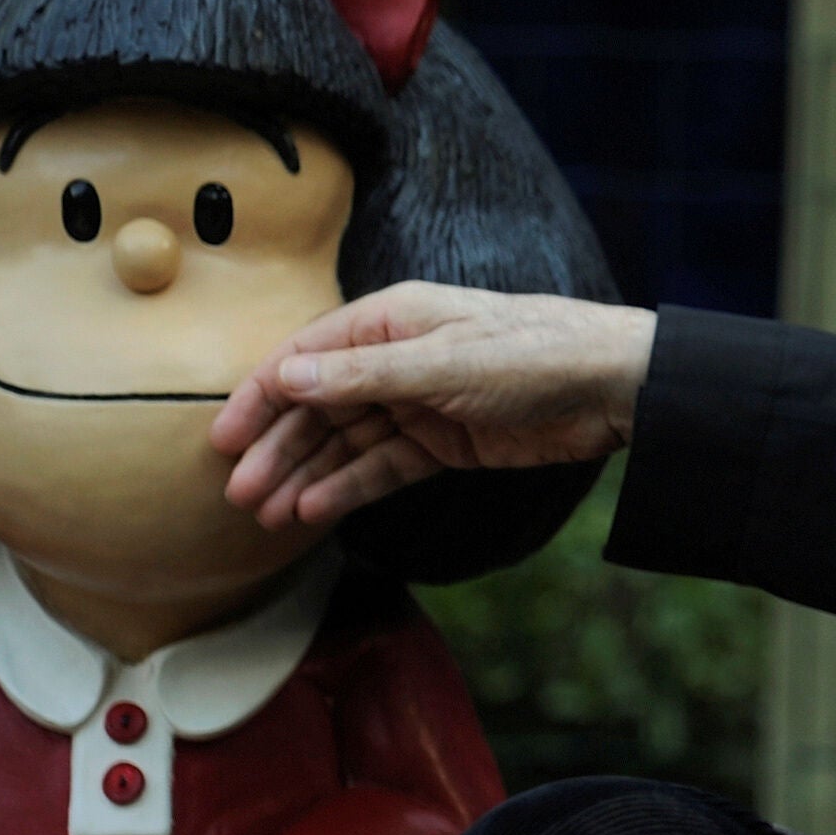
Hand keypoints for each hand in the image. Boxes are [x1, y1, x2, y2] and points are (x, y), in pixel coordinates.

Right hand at [214, 284, 659, 529]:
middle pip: (320, 406)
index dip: (262, 396)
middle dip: (278, 448)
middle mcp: (396, 359)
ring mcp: (420, 403)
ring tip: (268, 514)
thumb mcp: (441, 363)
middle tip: (238, 492)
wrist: (612, 386)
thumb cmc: (533, 351)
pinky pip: (385, 467)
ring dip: (307, 475)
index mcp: (390, 320)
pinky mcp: (446, 442)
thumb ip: (362, 375)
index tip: (223, 436)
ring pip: (347, 442)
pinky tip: (315, 512)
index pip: (306, 358)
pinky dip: (350, 488)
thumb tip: (288, 378)